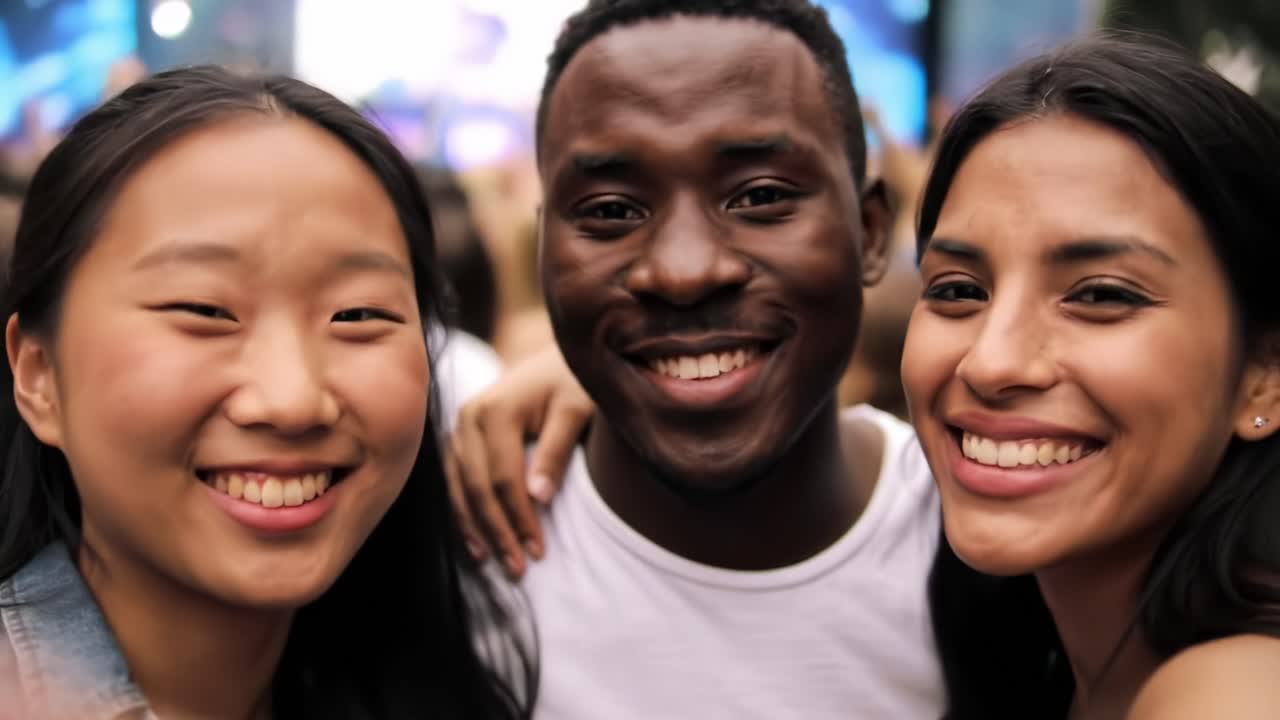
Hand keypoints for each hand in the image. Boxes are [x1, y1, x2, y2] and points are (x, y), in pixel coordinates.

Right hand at [445, 343, 593, 577]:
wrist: (561, 355)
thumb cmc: (576, 382)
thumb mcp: (577, 409)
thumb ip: (557, 450)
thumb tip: (538, 498)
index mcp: (497, 410)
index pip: (503, 479)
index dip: (519, 519)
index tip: (538, 551)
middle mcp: (469, 417)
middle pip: (476, 487)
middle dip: (497, 531)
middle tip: (518, 570)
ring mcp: (460, 426)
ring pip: (458, 487)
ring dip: (474, 528)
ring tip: (492, 562)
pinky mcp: (460, 435)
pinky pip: (454, 479)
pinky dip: (463, 511)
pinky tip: (475, 539)